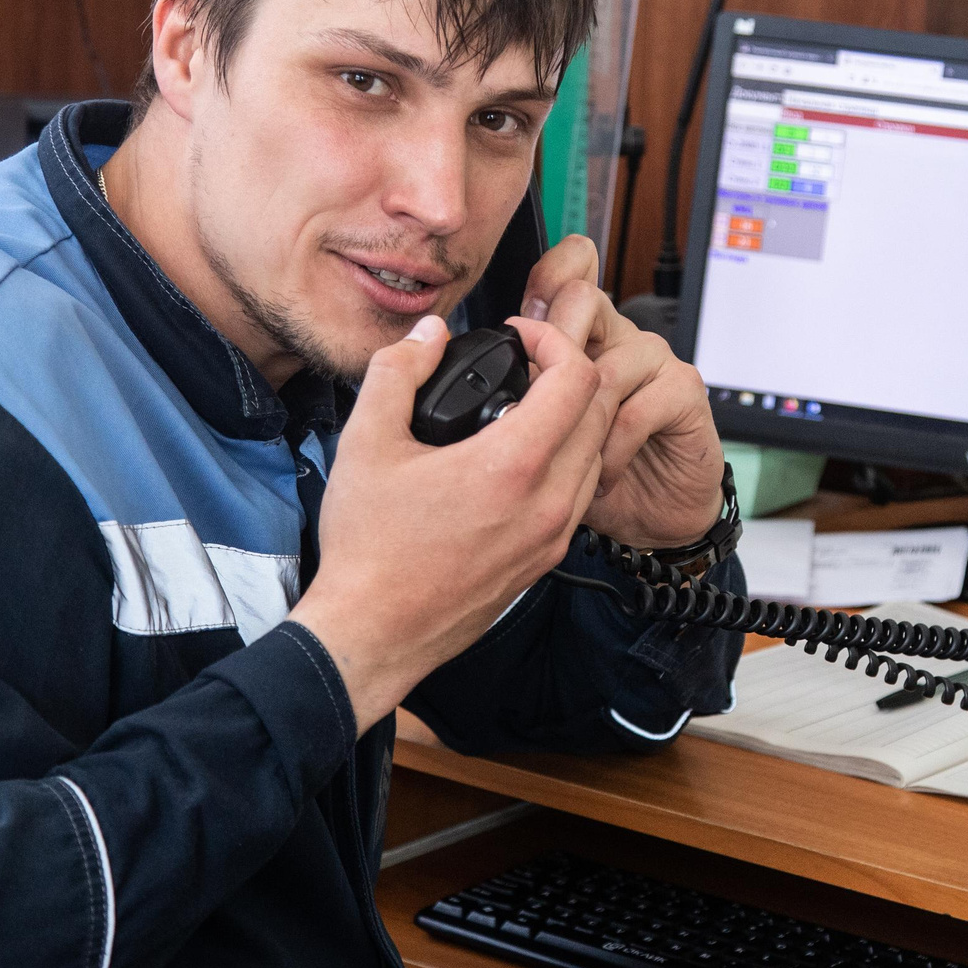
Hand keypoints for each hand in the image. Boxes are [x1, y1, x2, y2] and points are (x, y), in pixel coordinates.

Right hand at [288, 314, 610, 734]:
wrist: (373, 633)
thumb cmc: (368, 549)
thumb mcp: (366, 443)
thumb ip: (398, 372)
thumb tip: (429, 334)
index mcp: (513, 466)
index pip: (579, 379)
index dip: (554, 340)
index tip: (520, 337)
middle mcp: (548, 502)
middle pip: (602, 412)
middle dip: (572, 373)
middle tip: (528, 363)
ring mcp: (553, 536)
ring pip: (598, 455)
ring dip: (577, 419)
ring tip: (528, 404)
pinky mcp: (546, 561)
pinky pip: (581, 495)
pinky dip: (569, 461)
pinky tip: (524, 457)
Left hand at [523, 236, 725, 548]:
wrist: (654, 513)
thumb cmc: (593, 473)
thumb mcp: (537, 435)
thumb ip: (511, 398)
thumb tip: (457, 381)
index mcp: (580, 335)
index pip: (566, 273)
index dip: (545, 276)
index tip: (520, 323)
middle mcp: (617, 336)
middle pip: (582, 298)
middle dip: (551, 349)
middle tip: (537, 408)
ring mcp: (653, 359)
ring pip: (606, 361)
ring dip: (580, 421)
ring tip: (568, 461)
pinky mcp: (683, 390)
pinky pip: (638, 407)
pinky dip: (613, 448)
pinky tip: (602, 475)